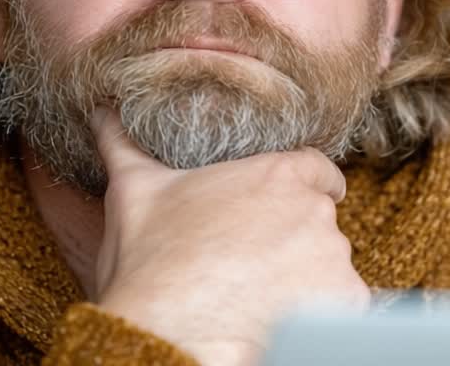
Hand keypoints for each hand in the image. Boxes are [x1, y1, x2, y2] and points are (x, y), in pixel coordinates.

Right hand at [91, 108, 369, 365]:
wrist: (168, 336)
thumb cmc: (150, 265)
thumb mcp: (133, 192)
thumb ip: (125, 144)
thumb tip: (103, 113)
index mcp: (277, 175)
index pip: (318, 168)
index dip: (305, 186)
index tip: (284, 207)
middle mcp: (316, 213)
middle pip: (320, 220)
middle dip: (294, 238)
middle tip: (252, 260)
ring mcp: (334, 261)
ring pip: (331, 264)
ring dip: (307, 276)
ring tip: (259, 294)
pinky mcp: (346, 305)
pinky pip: (343, 305)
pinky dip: (320, 314)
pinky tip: (277, 318)